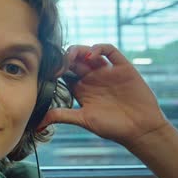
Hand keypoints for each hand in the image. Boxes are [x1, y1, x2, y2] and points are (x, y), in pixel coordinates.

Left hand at [38, 44, 169, 149]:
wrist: (140, 129)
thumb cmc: (112, 128)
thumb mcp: (83, 120)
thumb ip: (61, 116)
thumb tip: (37, 124)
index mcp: (81, 89)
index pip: (64, 72)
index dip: (56, 69)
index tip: (50, 72)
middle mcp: (92, 78)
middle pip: (74, 60)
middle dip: (65, 57)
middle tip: (60, 62)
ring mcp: (107, 71)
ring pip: (89, 52)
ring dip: (79, 50)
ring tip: (73, 56)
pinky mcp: (122, 67)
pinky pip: (110, 51)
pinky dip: (99, 48)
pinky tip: (91, 55)